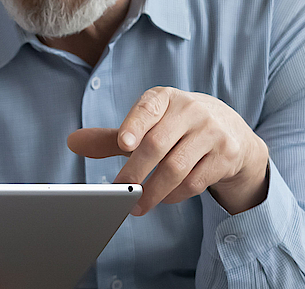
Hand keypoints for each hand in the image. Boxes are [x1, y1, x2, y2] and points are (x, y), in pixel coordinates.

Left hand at [67, 87, 268, 215]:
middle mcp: (191, 110)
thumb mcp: (149, 125)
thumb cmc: (177, 128)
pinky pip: (194, 182)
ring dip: (153, 191)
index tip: (123, 144)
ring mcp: (212, 132)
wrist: (231, 130)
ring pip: (176, 167)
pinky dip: (174, 195)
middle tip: (117, 192)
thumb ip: (112, 137)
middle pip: (158, 144)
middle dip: (134, 172)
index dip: (135, 124)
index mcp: (165, 98)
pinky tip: (163, 198)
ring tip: (136, 206)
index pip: (148, 108)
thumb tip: (73, 142)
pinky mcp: (226, 155)